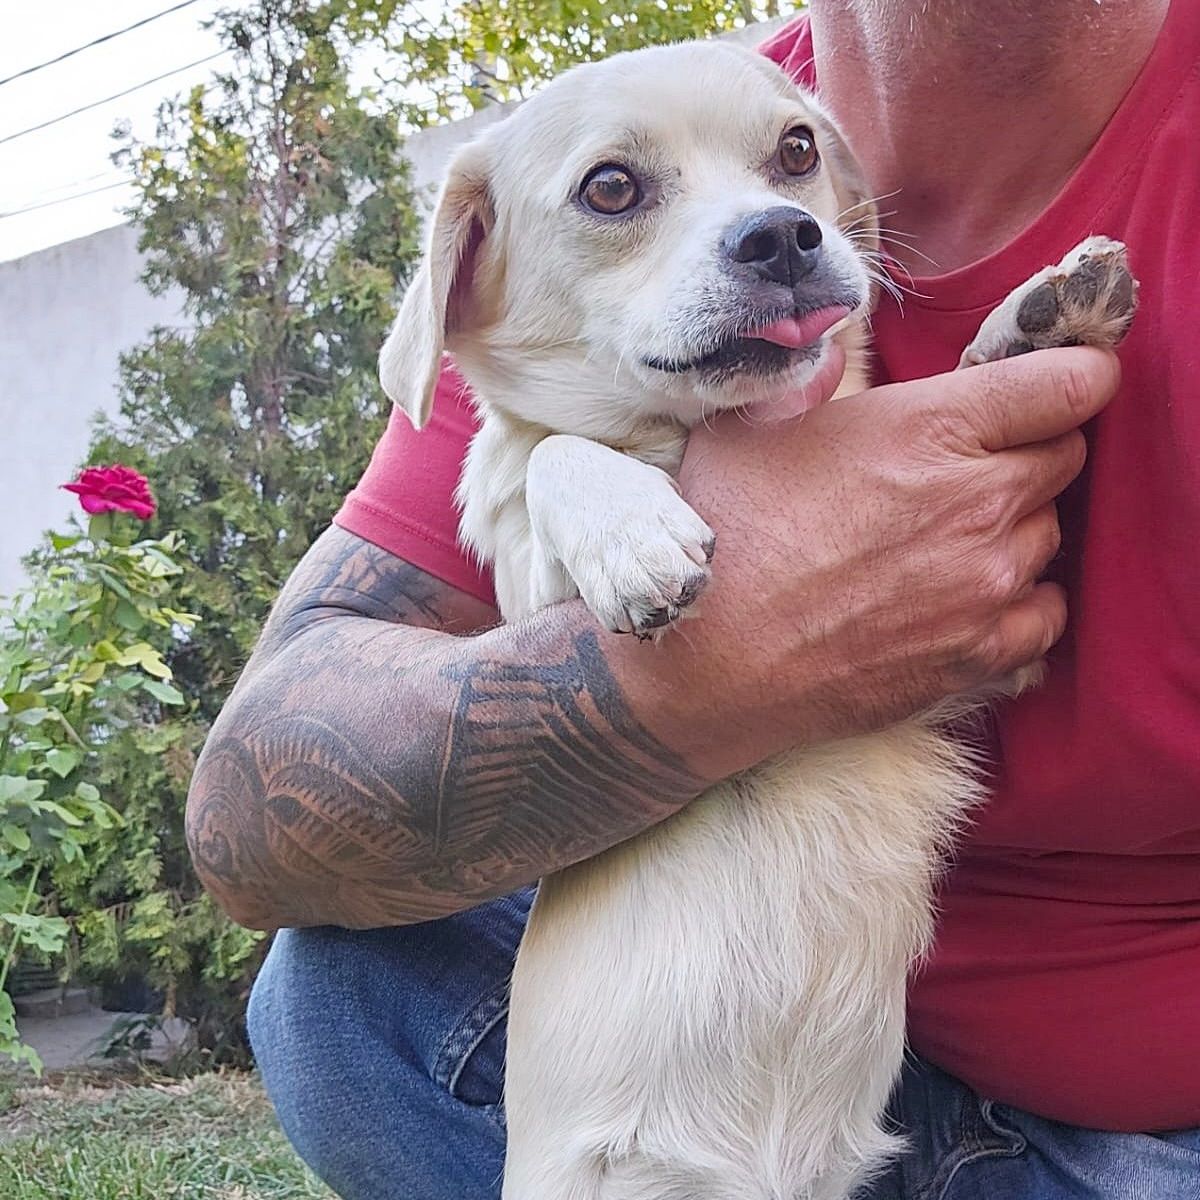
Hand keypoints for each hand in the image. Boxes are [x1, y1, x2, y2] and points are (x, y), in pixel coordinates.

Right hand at [631, 347, 1118, 781]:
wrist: (709, 660)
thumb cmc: (723, 536)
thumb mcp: (745, 430)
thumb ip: (806, 380)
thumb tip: (831, 353)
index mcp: (929, 427)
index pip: (1071, 383)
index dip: (1074, 375)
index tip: (1056, 383)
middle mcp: (977, 501)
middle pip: (1066, 457)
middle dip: (1029, 451)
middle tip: (971, 466)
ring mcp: (986, 583)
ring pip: (1051, 535)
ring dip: (1015, 528)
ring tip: (950, 539)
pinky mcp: (980, 652)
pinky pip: (1046, 613)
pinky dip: (1021, 600)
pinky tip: (970, 595)